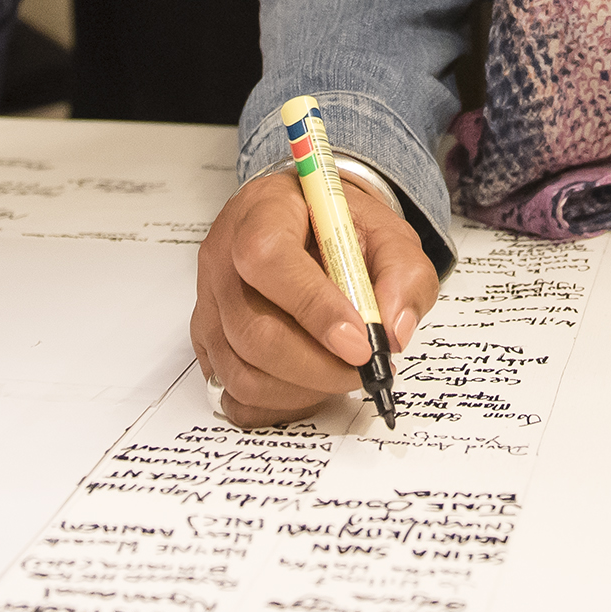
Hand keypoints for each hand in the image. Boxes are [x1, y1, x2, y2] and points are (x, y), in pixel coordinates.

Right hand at [192, 169, 440, 427]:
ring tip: (341, 374)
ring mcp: (210, 300)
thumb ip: (403, 273)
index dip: (314, 308)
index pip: (269, 259)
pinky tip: (310, 385)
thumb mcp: (388, 232)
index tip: (360, 343)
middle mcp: (223, 255)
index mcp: (264, 209)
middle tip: (362, 368)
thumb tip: (393, 331)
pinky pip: (233, 389)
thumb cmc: (340, 226)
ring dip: (301, 389)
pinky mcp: (207, 337)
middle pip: (252, 330)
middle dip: (317, 365)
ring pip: (242, 369)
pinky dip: (276, 402)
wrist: (308, 222)